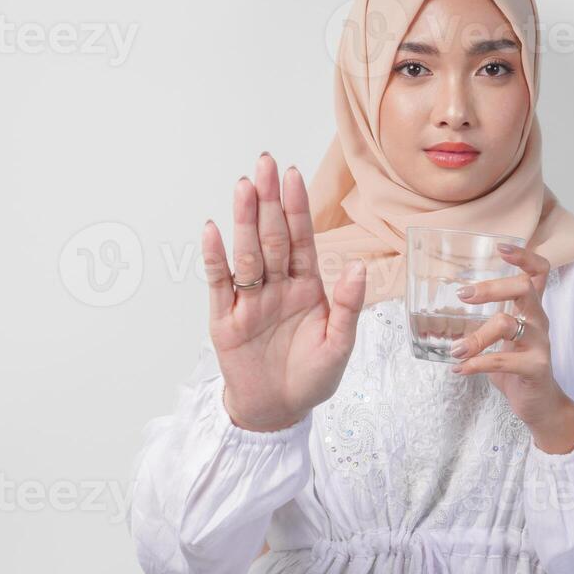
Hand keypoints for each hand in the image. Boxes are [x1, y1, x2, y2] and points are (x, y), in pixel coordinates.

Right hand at [202, 152, 366, 431]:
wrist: (278, 410)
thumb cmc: (312, 377)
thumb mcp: (340, 345)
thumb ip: (348, 306)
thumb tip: (359, 268)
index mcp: (306, 286)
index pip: (301, 238)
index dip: (297, 206)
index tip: (293, 174)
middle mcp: (276, 285)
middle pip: (272, 236)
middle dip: (269, 200)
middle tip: (264, 163)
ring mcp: (249, 299)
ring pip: (246, 252)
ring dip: (245, 220)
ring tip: (243, 187)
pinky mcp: (224, 318)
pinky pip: (219, 282)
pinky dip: (216, 257)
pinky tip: (213, 230)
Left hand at [447, 243, 573, 453]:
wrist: (540, 405)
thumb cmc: (516, 367)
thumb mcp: (502, 339)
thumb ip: (482, 322)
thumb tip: (437, 312)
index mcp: (531, 309)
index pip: (539, 272)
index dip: (524, 256)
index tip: (501, 247)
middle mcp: (539, 321)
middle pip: (524, 288)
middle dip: (492, 288)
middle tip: (463, 295)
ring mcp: (541, 343)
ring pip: (508, 324)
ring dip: (476, 336)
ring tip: (455, 350)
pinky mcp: (537, 367)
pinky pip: (504, 360)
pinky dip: (477, 364)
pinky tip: (460, 370)